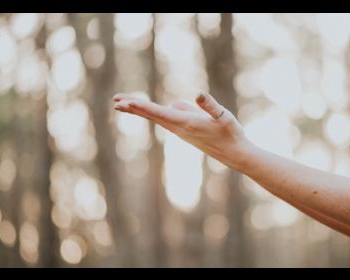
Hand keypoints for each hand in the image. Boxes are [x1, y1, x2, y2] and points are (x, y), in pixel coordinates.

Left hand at [112, 93, 252, 168]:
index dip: (141, 106)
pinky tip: (152, 108)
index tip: (125, 103)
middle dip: (133, 108)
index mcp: (186, 123)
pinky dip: (153, 113)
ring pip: (157, 117)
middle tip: (114, 102)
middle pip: (151, 115)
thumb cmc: (231, 134)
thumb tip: (198, 94)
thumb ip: (210, 105)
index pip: (159, 113)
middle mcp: (179, 128)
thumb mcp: (224, 116)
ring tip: (123, 104)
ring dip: (140, 110)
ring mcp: (181, 131)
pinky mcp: (185, 131)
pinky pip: (165, 119)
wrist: (235, 154)